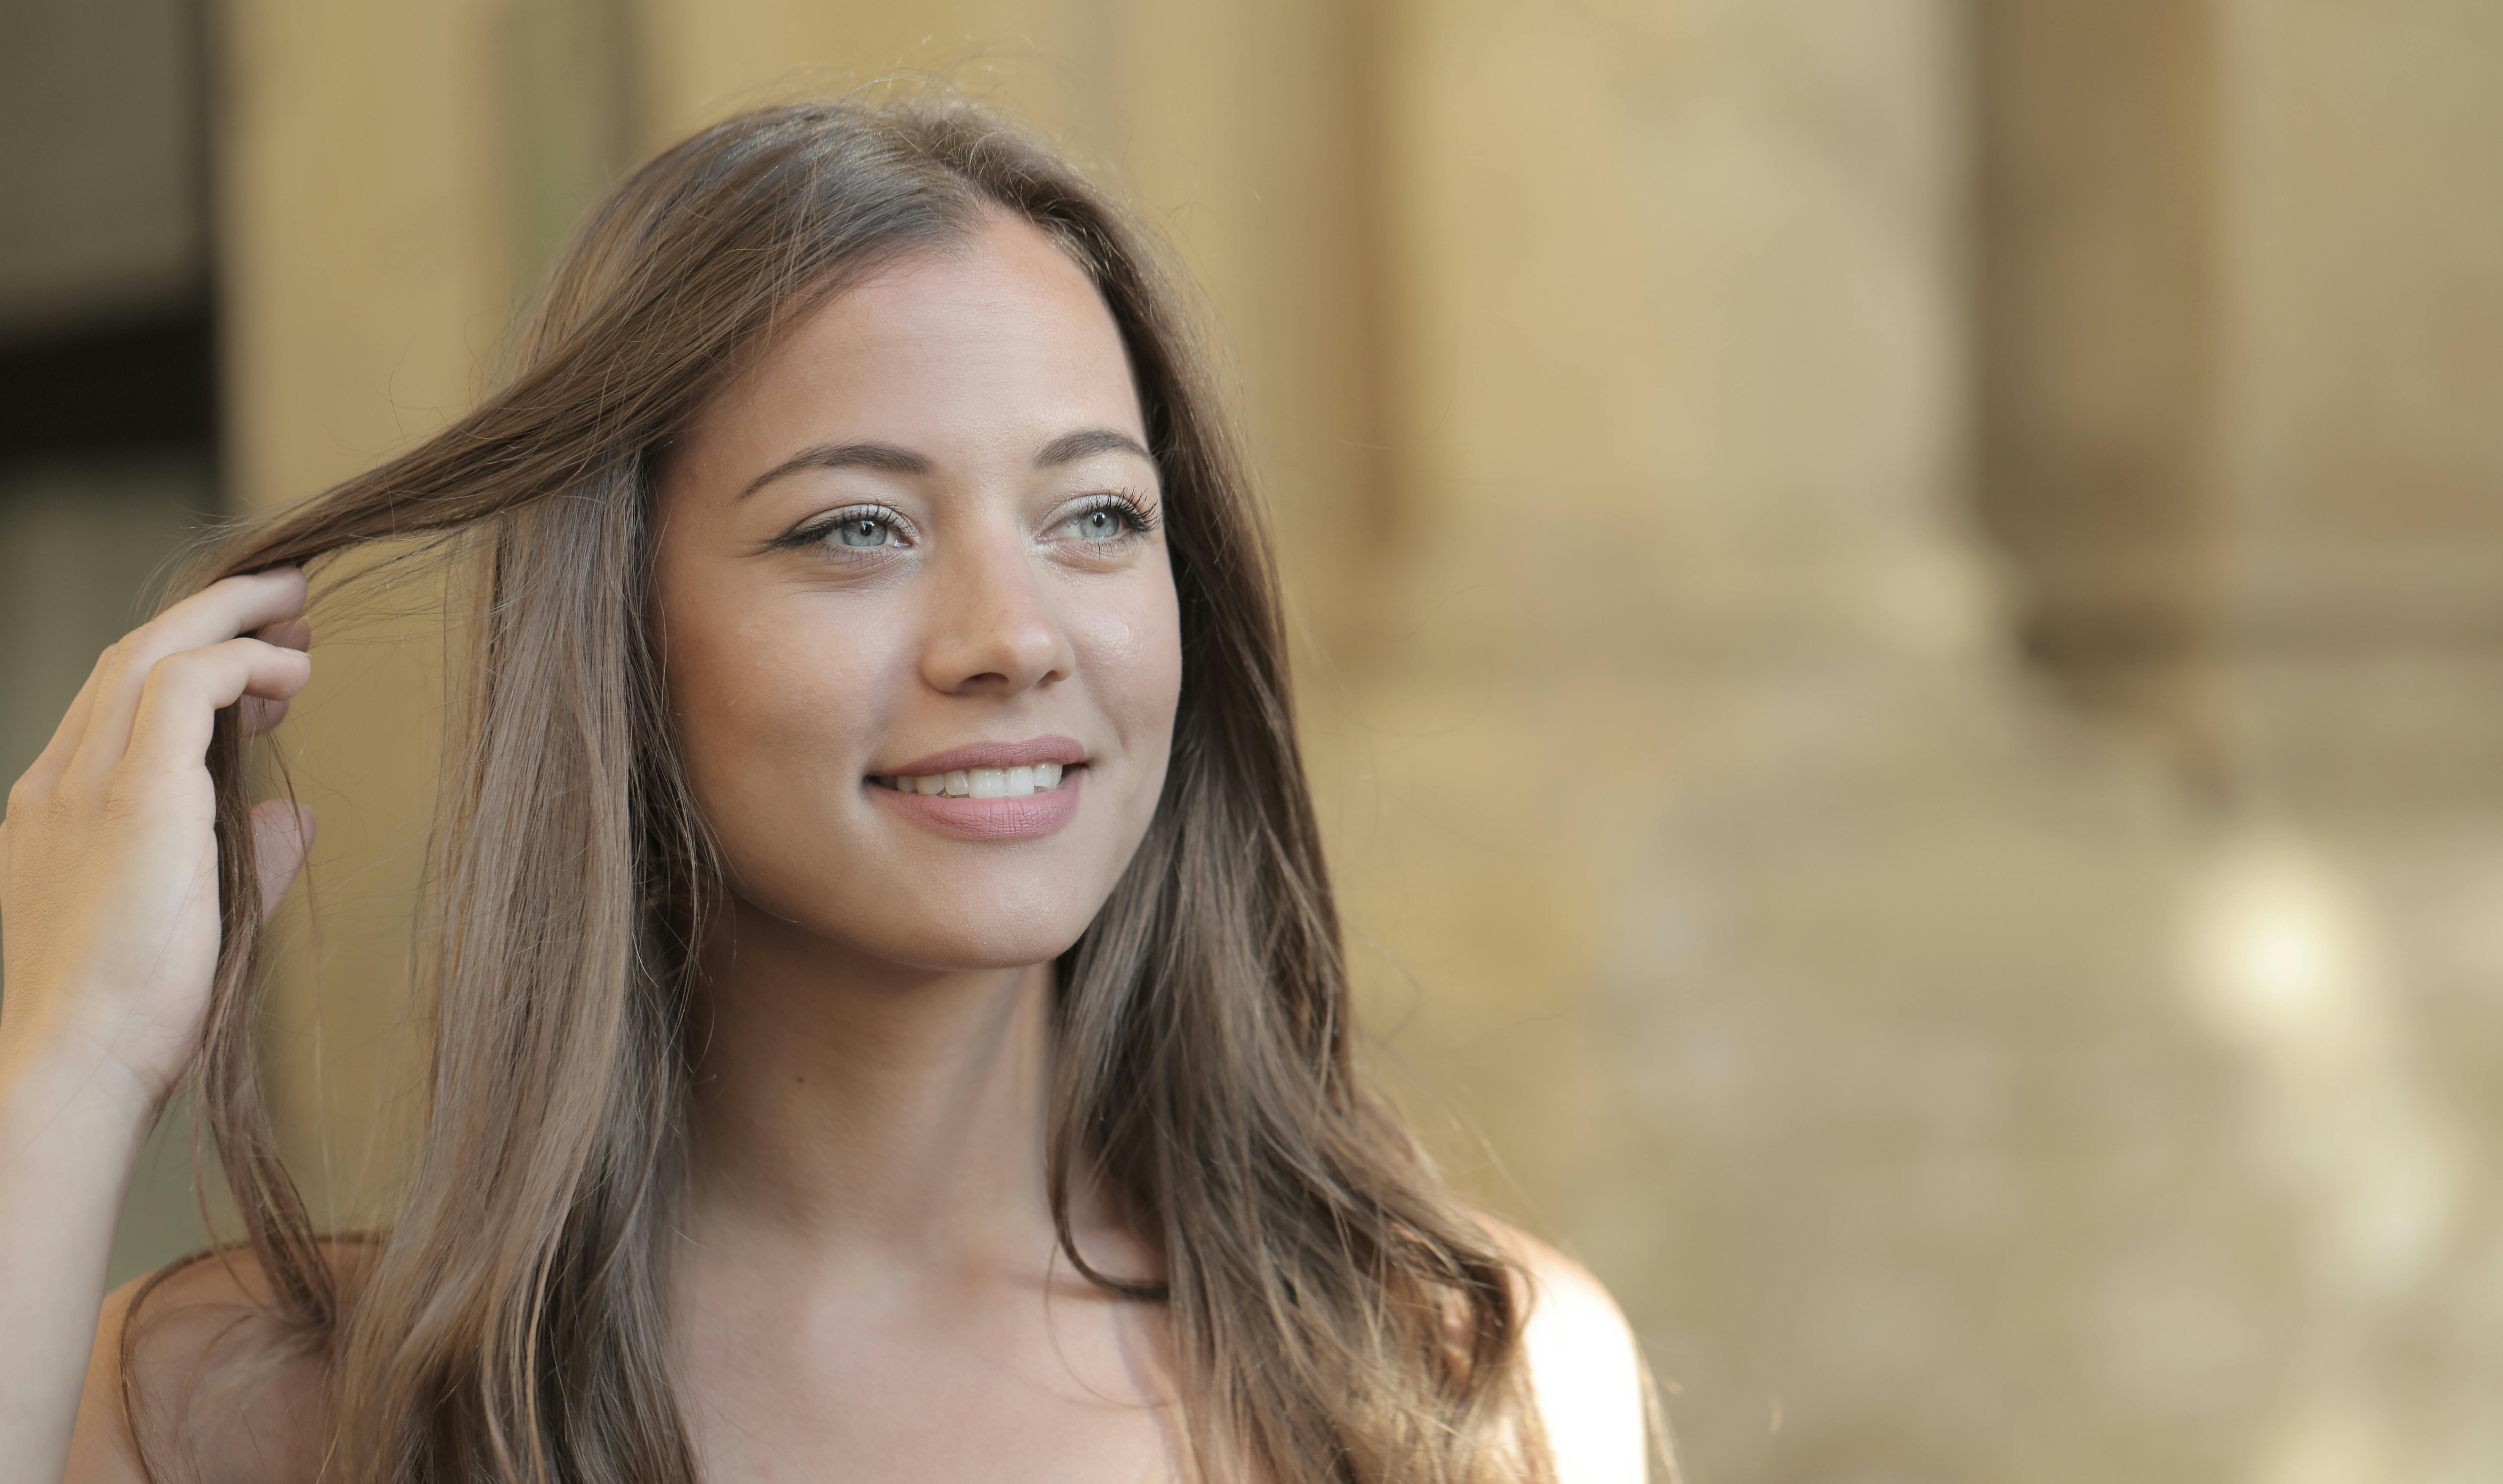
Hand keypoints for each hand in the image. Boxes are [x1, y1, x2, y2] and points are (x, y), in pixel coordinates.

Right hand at [0, 569, 315, 1112]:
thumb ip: (244, 860)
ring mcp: (83, 788)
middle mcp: (59, 786)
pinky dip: (242, 662)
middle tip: (287, 604)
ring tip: (297, 614)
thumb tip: (293, 817)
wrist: (68, 1072)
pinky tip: (292, 674)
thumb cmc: (125, 1021)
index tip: (263, 665)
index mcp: (62, 814)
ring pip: (149, 652)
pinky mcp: (130, 799)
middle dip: (211, 617)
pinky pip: (185, 686)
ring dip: (230, 619)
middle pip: (130, 659)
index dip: (192, 666)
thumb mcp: (194, 920)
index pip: (118, 705)